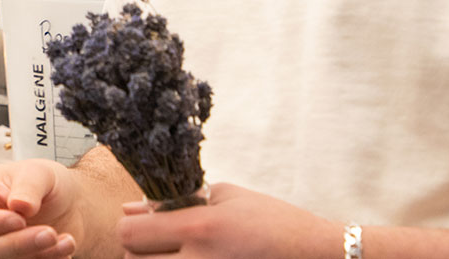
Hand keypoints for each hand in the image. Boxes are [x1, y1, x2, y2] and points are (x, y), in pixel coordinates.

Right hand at [0, 159, 82, 258]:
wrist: (64, 205)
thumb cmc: (40, 183)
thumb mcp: (37, 172)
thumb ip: (27, 185)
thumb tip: (19, 205)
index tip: (19, 219)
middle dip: (14, 245)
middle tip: (49, 233)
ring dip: (34, 256)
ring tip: (64, 240)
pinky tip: (62, 250)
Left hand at [119, 183, 339, 257]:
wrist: (320, 257)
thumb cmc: (274, 222)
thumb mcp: (227, 197)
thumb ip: (174, 201)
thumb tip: (130, 209)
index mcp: (199, 228)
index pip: (128, 234)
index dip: (130, 227)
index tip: (145, 225)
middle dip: (139, 253)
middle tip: (160, 246)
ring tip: (180, 256)